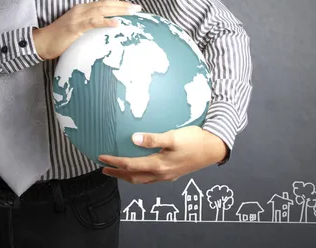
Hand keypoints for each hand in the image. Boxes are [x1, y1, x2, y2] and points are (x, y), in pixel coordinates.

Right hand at [32, 0, 141, 59]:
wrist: (42, 43)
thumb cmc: (59, 39)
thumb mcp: (77, 30)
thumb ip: (89, 27)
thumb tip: (105, 31)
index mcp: (82, 9)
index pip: (104, 4)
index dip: (118, 4)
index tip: (132, 7)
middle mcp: (80, 10)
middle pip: (105, 4)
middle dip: (123, 5)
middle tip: (138, 8)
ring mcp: (77, 17)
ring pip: (101, 10)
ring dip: (118, 10)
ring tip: (132, 12)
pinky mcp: (74, 27)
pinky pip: (93, 22)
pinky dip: (105, 22)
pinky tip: (116, 24)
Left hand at [98, 126, 227, 183]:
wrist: (214, 149)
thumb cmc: (194, 140)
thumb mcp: (173, 136)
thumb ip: (153, 139)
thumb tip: (134, 139)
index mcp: (159, 165)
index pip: (130, 165)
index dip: (114, 162)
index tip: (101, 157)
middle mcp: (161, 174)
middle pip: (133, 177)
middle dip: (117, 173)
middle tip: (103, 169)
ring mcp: (167, 176)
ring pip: (142, 180)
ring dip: (127, 176)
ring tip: (118, 171)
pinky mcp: (173, 174)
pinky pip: (150, 179)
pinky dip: (140, 176)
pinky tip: (140, 170)